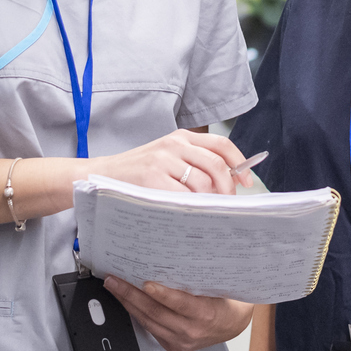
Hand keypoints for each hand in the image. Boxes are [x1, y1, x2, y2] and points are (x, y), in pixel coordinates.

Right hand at [90, 129, 246, 195]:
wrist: (103, 176)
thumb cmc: (139, 171)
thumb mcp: (168, 158)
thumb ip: (196, 163)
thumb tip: (231, 180)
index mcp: (181, 137)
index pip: (221, 145)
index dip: (239, 163)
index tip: (247, 181)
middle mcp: (174, 144)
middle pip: (215, 165)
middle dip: (227, 188)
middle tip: (227, 203)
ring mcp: (162, 161)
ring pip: (202, 182)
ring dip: (209, 200)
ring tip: (205, 210)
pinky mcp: (153, 179)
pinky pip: (183, 197)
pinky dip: (192, 207)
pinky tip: (190, 213)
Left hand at [104, 276, 252, 350]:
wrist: (233, 325)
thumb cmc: (227, 301)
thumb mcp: (219, 285)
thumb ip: (198, 277)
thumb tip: (175, 256)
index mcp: (206, 314)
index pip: (180, 303)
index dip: (162, 294)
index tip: (145, 283)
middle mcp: (192, 331)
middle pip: (156, 313)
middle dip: (131, 295)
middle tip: (114, 280)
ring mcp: (182, 341)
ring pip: (149, 322)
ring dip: (128, 304)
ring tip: (114, 287)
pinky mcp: (174, 347)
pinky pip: (151, 329)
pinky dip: (137, 314)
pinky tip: (127, 301)